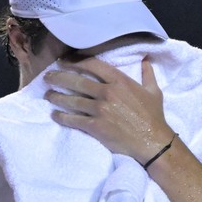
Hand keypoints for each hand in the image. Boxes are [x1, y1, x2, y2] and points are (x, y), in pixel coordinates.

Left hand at [43, 56, 172, 164]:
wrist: (152, 141)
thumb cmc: (153, 116)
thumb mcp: (154, 91)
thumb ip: (147, 74)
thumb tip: (146, 59)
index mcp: (120, 81)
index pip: (92, 65)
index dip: (75, 61)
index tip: (64, 61)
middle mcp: (107, 92)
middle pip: (77, 81)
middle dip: (59, 77)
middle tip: (48, 76)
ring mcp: (100, 109)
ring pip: (71, 100)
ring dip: (56, 97)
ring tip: (47, 94)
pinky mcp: (95, 126)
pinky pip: (73, 119)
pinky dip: (61, 117)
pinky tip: (54, 114)